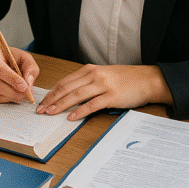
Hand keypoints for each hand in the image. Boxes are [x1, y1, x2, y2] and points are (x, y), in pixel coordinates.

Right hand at [0, 40, 38, 103]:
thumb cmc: (10, 58)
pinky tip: (8, 94)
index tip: (24, 87)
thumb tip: (28, 84)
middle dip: (12, 92)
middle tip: (24, 95)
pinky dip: (2, 99)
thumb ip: (30, 68)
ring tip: (18, 95)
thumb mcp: (23, 57)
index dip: (12, 80)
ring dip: (8, 98)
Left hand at [36, 64, 173, 120]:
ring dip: (61, 105)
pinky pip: (92, 104)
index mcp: (88, 70)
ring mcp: (103, 85)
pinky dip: (80, 111)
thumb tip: (68, 94)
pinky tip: (71, 117)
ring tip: (50, 113)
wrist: (148, 79)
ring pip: (76, 95)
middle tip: (40, 110)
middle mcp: (93, 75)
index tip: (41, 101)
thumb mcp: (102, 75)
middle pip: (66, 88)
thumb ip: (86, 82)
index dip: (51, 92)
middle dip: (51, 99)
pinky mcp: (112, 96)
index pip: (64, 81)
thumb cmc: (125, 79)